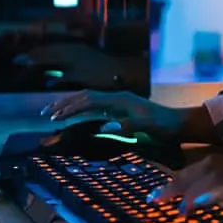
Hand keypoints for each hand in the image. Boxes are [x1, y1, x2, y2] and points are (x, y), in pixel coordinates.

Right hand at [41, 90, 182, 138]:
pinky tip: (72, 115)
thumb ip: (127, 126)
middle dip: (64, 103)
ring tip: (53, 112)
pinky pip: (95, 106)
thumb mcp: (147, 127)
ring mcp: (117, 102)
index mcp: (120, 99)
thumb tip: (106, 126)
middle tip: (46, 113)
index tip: (56, 117)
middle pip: (84, 96)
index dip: (71, 108)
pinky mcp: (119, 109)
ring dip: (70, 104)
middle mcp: (116, 97)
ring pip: (88, 99)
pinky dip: (80, 109)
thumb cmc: (162, 125)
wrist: (176, 124)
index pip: (89, 100)